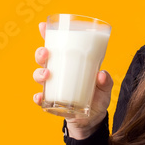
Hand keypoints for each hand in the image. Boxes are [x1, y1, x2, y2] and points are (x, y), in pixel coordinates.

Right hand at [32, 21, 113, 139]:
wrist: (92, 119)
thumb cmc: (98, 97)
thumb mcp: (105, 87)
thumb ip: (106, 81)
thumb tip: (101, 75)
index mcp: (69, 63)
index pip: (56, 45)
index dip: (47, 35)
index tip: (42, 26)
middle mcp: (58, 73)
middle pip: (43, 59)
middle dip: (41, 53)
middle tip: (46, 53)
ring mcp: (53, 87)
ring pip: (39, 76)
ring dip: (39, 73)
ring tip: (46, 75)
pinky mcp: (51, 103)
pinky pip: (40, 99)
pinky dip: (38, 98)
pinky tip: (40, 98)